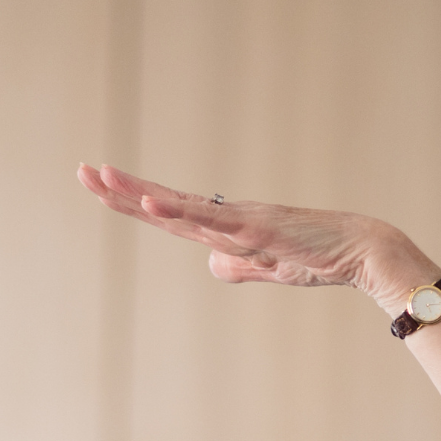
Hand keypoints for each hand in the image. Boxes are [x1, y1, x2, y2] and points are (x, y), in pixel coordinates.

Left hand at [77, 164, 430, 314]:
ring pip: (177, 206)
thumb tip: (210, 265)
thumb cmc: (316, 257)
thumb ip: (235, 265)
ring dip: (139, 192)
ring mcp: (237, 221)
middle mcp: (223, 218)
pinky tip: (150, 202)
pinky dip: (178, 210)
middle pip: (160, 203)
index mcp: (221, 229)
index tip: (96, 185)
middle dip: (119, 189)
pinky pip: (209, 219)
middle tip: (82, 171)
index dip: (128, 200)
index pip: (164, 214)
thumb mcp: (264, 268)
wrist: (358, 254)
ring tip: (103, 176)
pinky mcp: (255, 228)